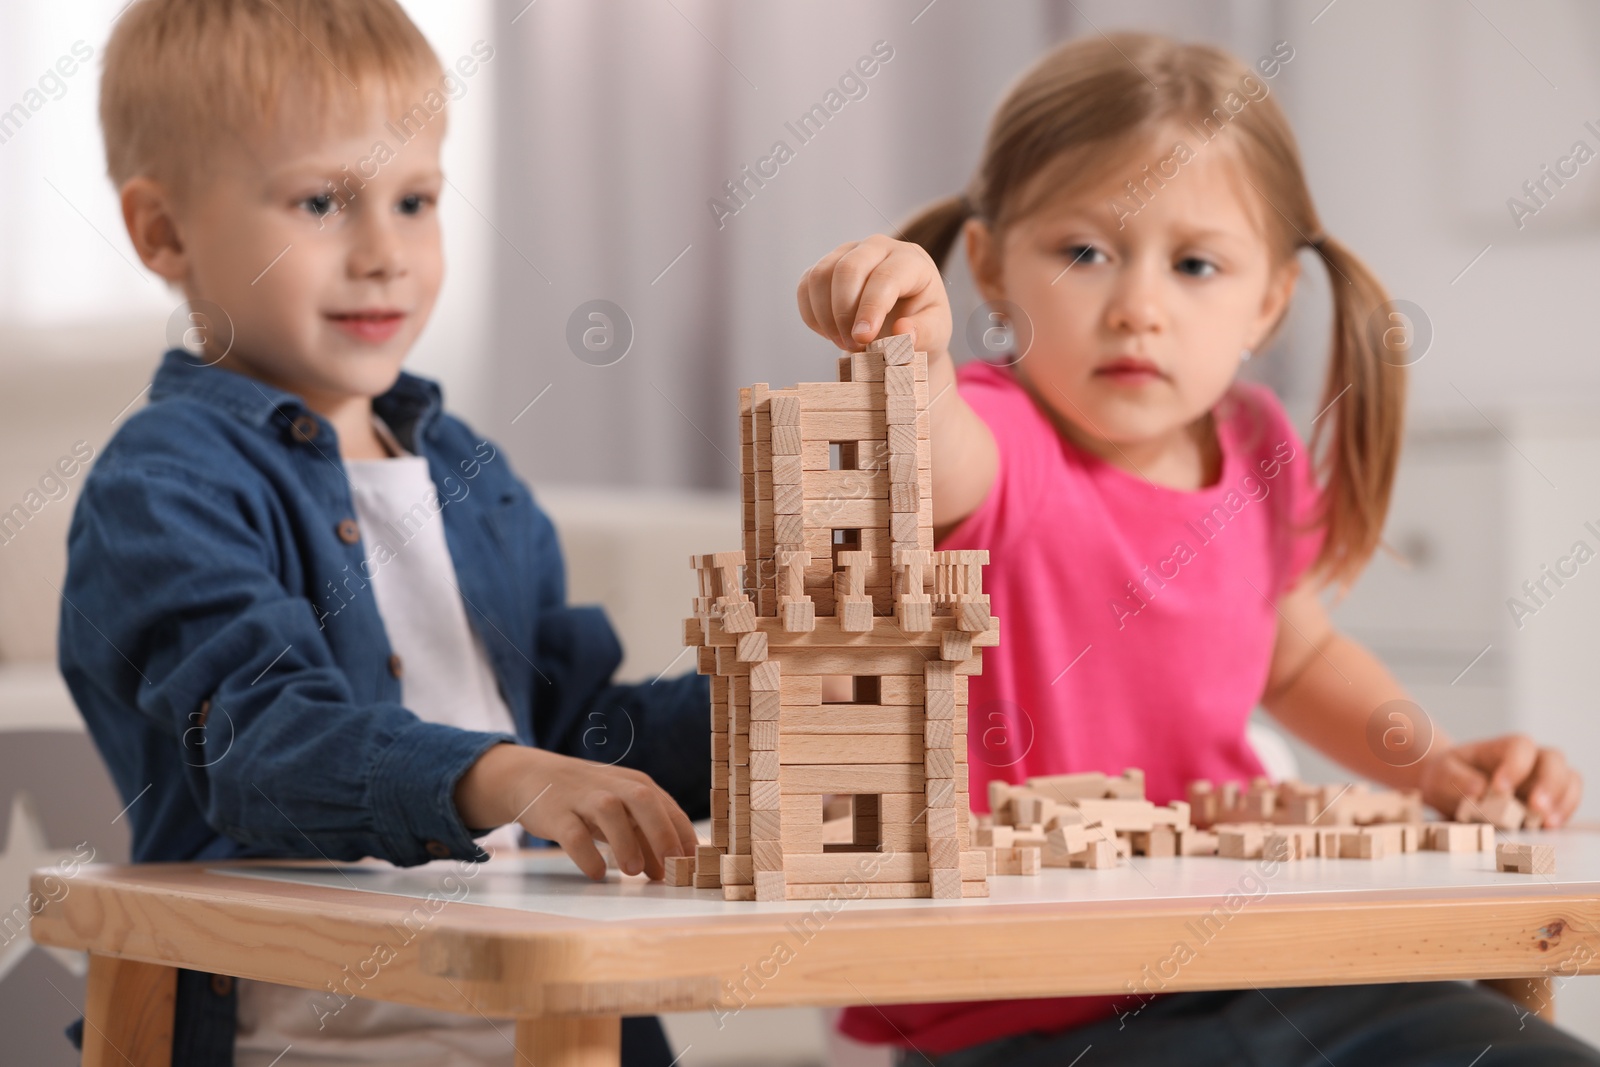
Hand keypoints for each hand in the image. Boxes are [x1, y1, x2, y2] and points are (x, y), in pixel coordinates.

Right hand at [454, 743, 699, 879]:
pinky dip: (586, 855)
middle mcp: (612, 786)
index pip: (667, 805)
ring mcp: (583, 797)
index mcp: (634, 784)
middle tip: (672, 865)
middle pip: (643, 799)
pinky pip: (573, 834)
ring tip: (633, 871)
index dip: (682, 833)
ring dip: (625, 842)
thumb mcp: (620, 811)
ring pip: (609, 812)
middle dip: (661, 831)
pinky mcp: (556, 813)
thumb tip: (666, 872)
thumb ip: (643, 838)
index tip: (694, 862)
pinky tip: (596, 872)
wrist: (534, 777)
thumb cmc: (588, 798)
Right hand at [797, 234, 952, 358]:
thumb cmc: (922, 324)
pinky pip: (806, 286)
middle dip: (843, 313)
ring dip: (826, 317)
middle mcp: (878, 247)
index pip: (885, 277)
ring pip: (820, 276)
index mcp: (910, 260)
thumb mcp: (936, 333)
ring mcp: (847, 253)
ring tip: (844, 343)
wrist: (903, 322)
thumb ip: (924, 333)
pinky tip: (830, 333)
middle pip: (847, 269)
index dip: (871, 308)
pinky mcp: (825, 266)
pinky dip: (813, 316)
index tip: (863, 339)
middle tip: (853, 346)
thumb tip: (902, 331)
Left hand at [1418, 735, 1581, 827]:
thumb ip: (1457, 778)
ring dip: (1562, 801)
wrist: (1451, 789)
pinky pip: (1567, 803)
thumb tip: (1479, 790)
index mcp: (1503, 747)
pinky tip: (1549, 828)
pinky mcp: (1548, 802)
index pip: (1520, 747)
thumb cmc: (1448, 776)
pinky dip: (1563, 814)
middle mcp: (1530, 760)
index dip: (1515, 765)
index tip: (1500, 788)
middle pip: (1553, 760)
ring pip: (1568, 780)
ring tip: (1547, 823)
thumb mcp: (1442, 773)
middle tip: (1536, 808)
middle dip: (1549, 784)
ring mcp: (1543, 780)